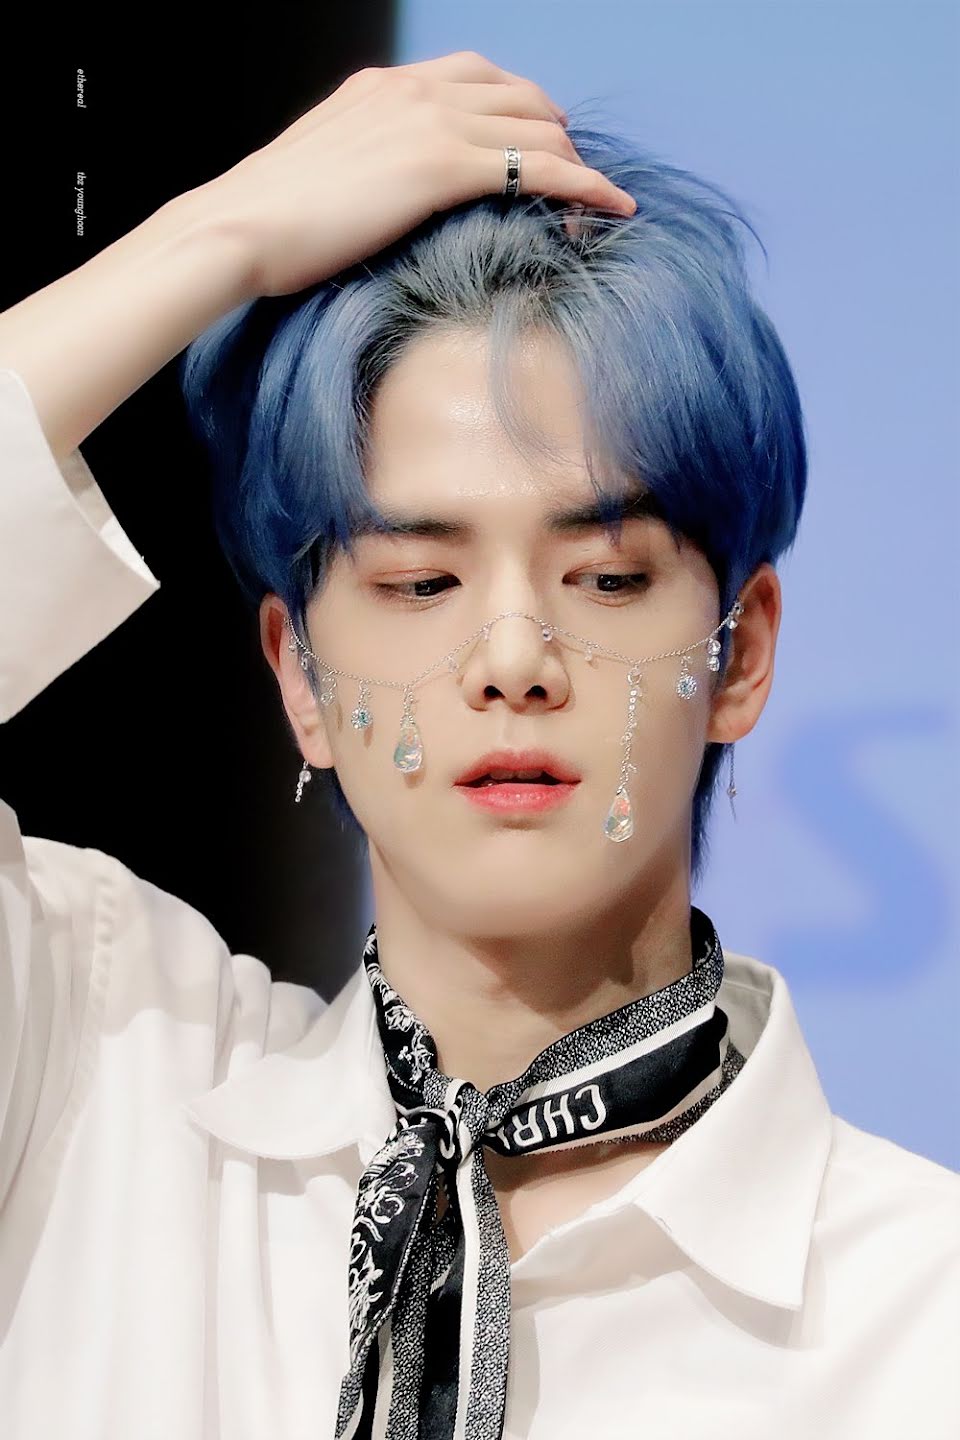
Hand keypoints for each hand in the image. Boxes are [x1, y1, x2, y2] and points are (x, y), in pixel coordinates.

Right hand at [195, 50, 636, 298]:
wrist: (239, 227)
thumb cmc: (268, 222)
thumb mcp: (321, 178)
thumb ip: (362, 171)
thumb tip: (380, 203)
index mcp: (381, 87)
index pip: (475, 79)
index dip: (516, 111)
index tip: (536, 148)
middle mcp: (412, 89)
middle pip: (517, 92)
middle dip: (556, 131)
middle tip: (576, 176)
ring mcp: (430, 120)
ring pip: (537, 126)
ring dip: (577, 162)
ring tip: (598, 201)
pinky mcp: (442, 165)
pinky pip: (539, 167)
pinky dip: (585, 185)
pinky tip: (612, 207)